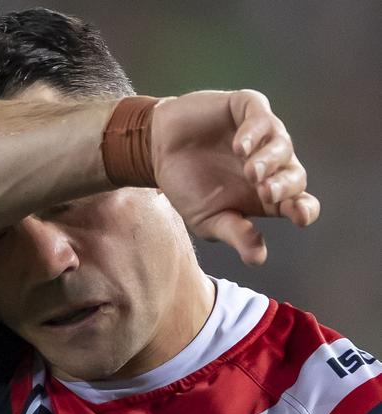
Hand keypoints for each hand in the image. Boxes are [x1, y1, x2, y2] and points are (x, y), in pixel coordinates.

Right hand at [151, 89, 319, 264]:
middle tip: (266, 193)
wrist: (155, 153)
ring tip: (250, 172)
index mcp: (266, 195)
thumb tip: (258, 259)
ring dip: (270, 160)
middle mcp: (270, 165)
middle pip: (296, 175)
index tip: (297, 216)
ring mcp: (260, 135)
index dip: (304, 209)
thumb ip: (234, 235)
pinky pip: (261, 115)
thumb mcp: (208, 220)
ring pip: (282, 144)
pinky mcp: (244, 108)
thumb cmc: (186, 187)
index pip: (299, 202)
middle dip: (285, 186)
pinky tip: (239, 147)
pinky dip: (255, 131)